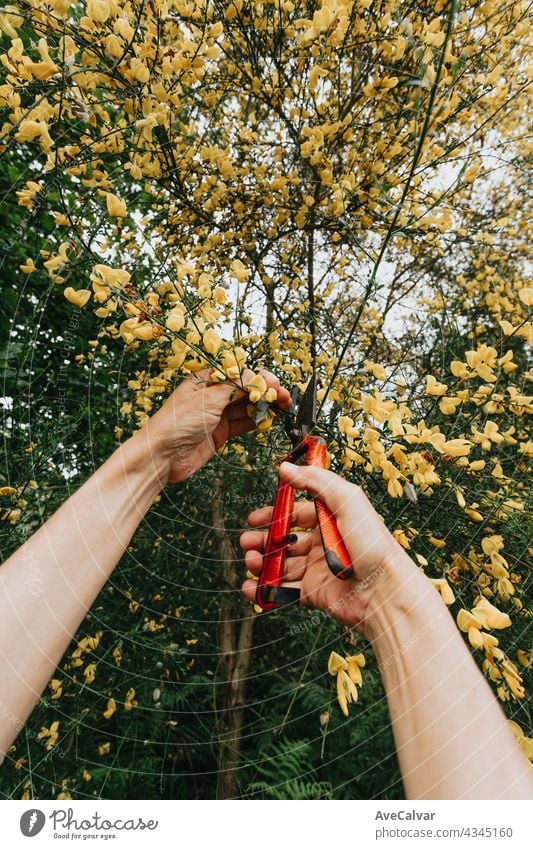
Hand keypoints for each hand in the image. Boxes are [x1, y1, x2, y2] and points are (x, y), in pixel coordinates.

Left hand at [142, 368, 291, 483]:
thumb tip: (255, 378)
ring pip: (246, 406)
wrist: (162, 456)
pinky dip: (258, 420)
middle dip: (266, 391)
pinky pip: (243, 423)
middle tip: (285, 396)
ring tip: (284, 406)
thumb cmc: (177, 423)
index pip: (237, 373)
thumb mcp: (207, 398)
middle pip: (244, 389)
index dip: (257, 377)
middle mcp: (211, 396)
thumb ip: (234, 387)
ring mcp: (216, 415)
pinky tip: (270, 418)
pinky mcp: (219, 433)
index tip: (273, 384)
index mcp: (204, 380)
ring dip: (265, 405)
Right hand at [241, 462, 415, 635]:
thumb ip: (316, 481)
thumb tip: (286, 467)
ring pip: (281, 564)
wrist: (384, 590)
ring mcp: (317, 569)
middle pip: (285, 539)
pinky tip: (250, 586)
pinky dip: (264, 590)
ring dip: (261, 562)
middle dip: (262, 539)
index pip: (297, 514)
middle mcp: (322, 544)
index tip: (255, 518)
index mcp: (331, 520)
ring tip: (250, 561)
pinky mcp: (314, 593)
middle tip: (247, 542)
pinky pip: (284, 592)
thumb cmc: (373, 544)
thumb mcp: (348, 500)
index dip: (274, 514)